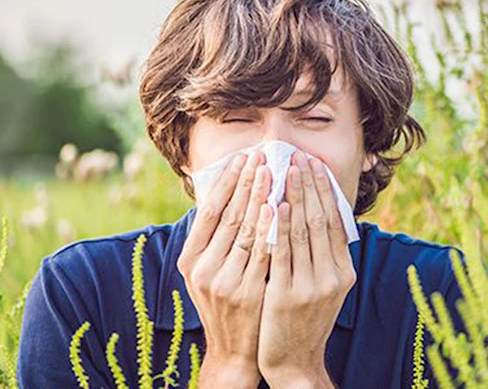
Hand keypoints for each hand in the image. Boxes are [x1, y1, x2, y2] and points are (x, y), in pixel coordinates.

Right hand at [176, 151, 273, 387]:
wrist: (234, 350)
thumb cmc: (225, 301)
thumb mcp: (209, 271)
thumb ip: (215, 238)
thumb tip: (229, 192)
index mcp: (190, 260)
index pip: (209, 211)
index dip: (226, 182)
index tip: (242, 157)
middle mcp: (203, 269)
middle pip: (228, 216)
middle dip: (246, 182)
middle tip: (261, 155)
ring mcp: (224, 282)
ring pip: (245, 231)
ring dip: (260, 197)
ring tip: (272, 171)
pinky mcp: (247, 293)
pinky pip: (262, 253)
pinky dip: (270, 228)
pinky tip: (278, 207)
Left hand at [257, 151, 356, 387]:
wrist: (294, 361)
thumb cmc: (305, 318)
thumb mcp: (325, 287)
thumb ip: (325, 255)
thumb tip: (321, 214)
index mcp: (343, 272)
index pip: (335, 221)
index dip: (325, 191)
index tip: (315, 164)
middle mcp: (332, 277)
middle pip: (320, 220)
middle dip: (309, 185)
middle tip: (300, 157)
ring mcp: (310, 286)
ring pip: (302, 232)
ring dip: (293, 197)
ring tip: (285, 170)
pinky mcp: (285, 295)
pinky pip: (281, 253)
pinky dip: (279, 226)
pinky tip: (273, 205)